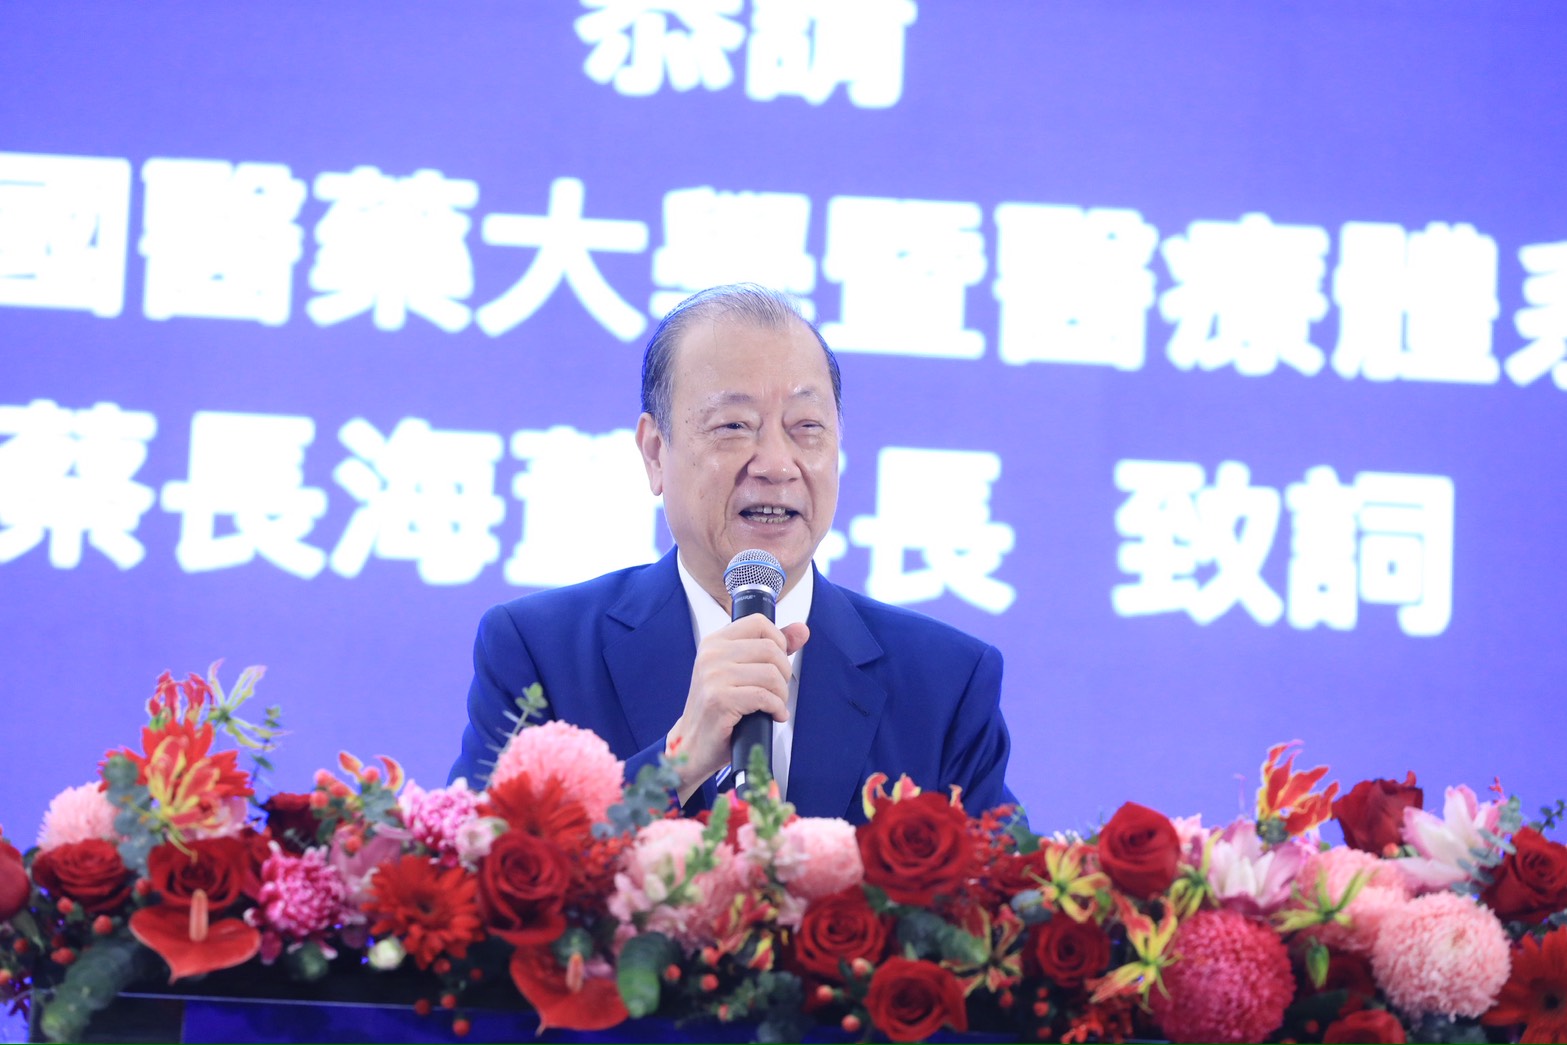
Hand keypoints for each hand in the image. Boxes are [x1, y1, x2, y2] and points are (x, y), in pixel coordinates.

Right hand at [666, 616, 809, 800]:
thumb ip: (772, 647)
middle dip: (783, 673)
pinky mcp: (719, 700)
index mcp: (715, 642)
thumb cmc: (720, 708)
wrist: (693, 744)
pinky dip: (776, 708)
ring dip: (781, 694)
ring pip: (771, 674)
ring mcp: (713, 676)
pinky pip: (764, 697)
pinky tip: (773, 715)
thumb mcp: (741, 671)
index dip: (778, 642)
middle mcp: (711, 655)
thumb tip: (802, 629)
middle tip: (777, 691)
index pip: (759, 623)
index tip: (776, 664)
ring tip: (774, 705)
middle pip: (770, 649)